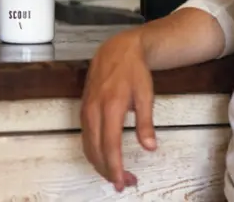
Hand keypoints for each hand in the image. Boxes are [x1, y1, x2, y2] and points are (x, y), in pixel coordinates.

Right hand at [81, 30, 156, 191]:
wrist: (116, 50)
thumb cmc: (133, 70)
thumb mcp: (145, 94)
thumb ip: (146, 122)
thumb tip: (149, 146)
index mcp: (110, 106)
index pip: (110, 145)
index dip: (115, 167)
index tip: (123, 181)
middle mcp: (94, 110)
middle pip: (96, 150)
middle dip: (107, 171)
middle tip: (123, 183)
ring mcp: (86, 110)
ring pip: (87, 145)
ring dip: (100, 164)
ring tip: (116, 175)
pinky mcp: (84, 109)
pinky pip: (85, 137)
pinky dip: (93, 152)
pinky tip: (104, 158)